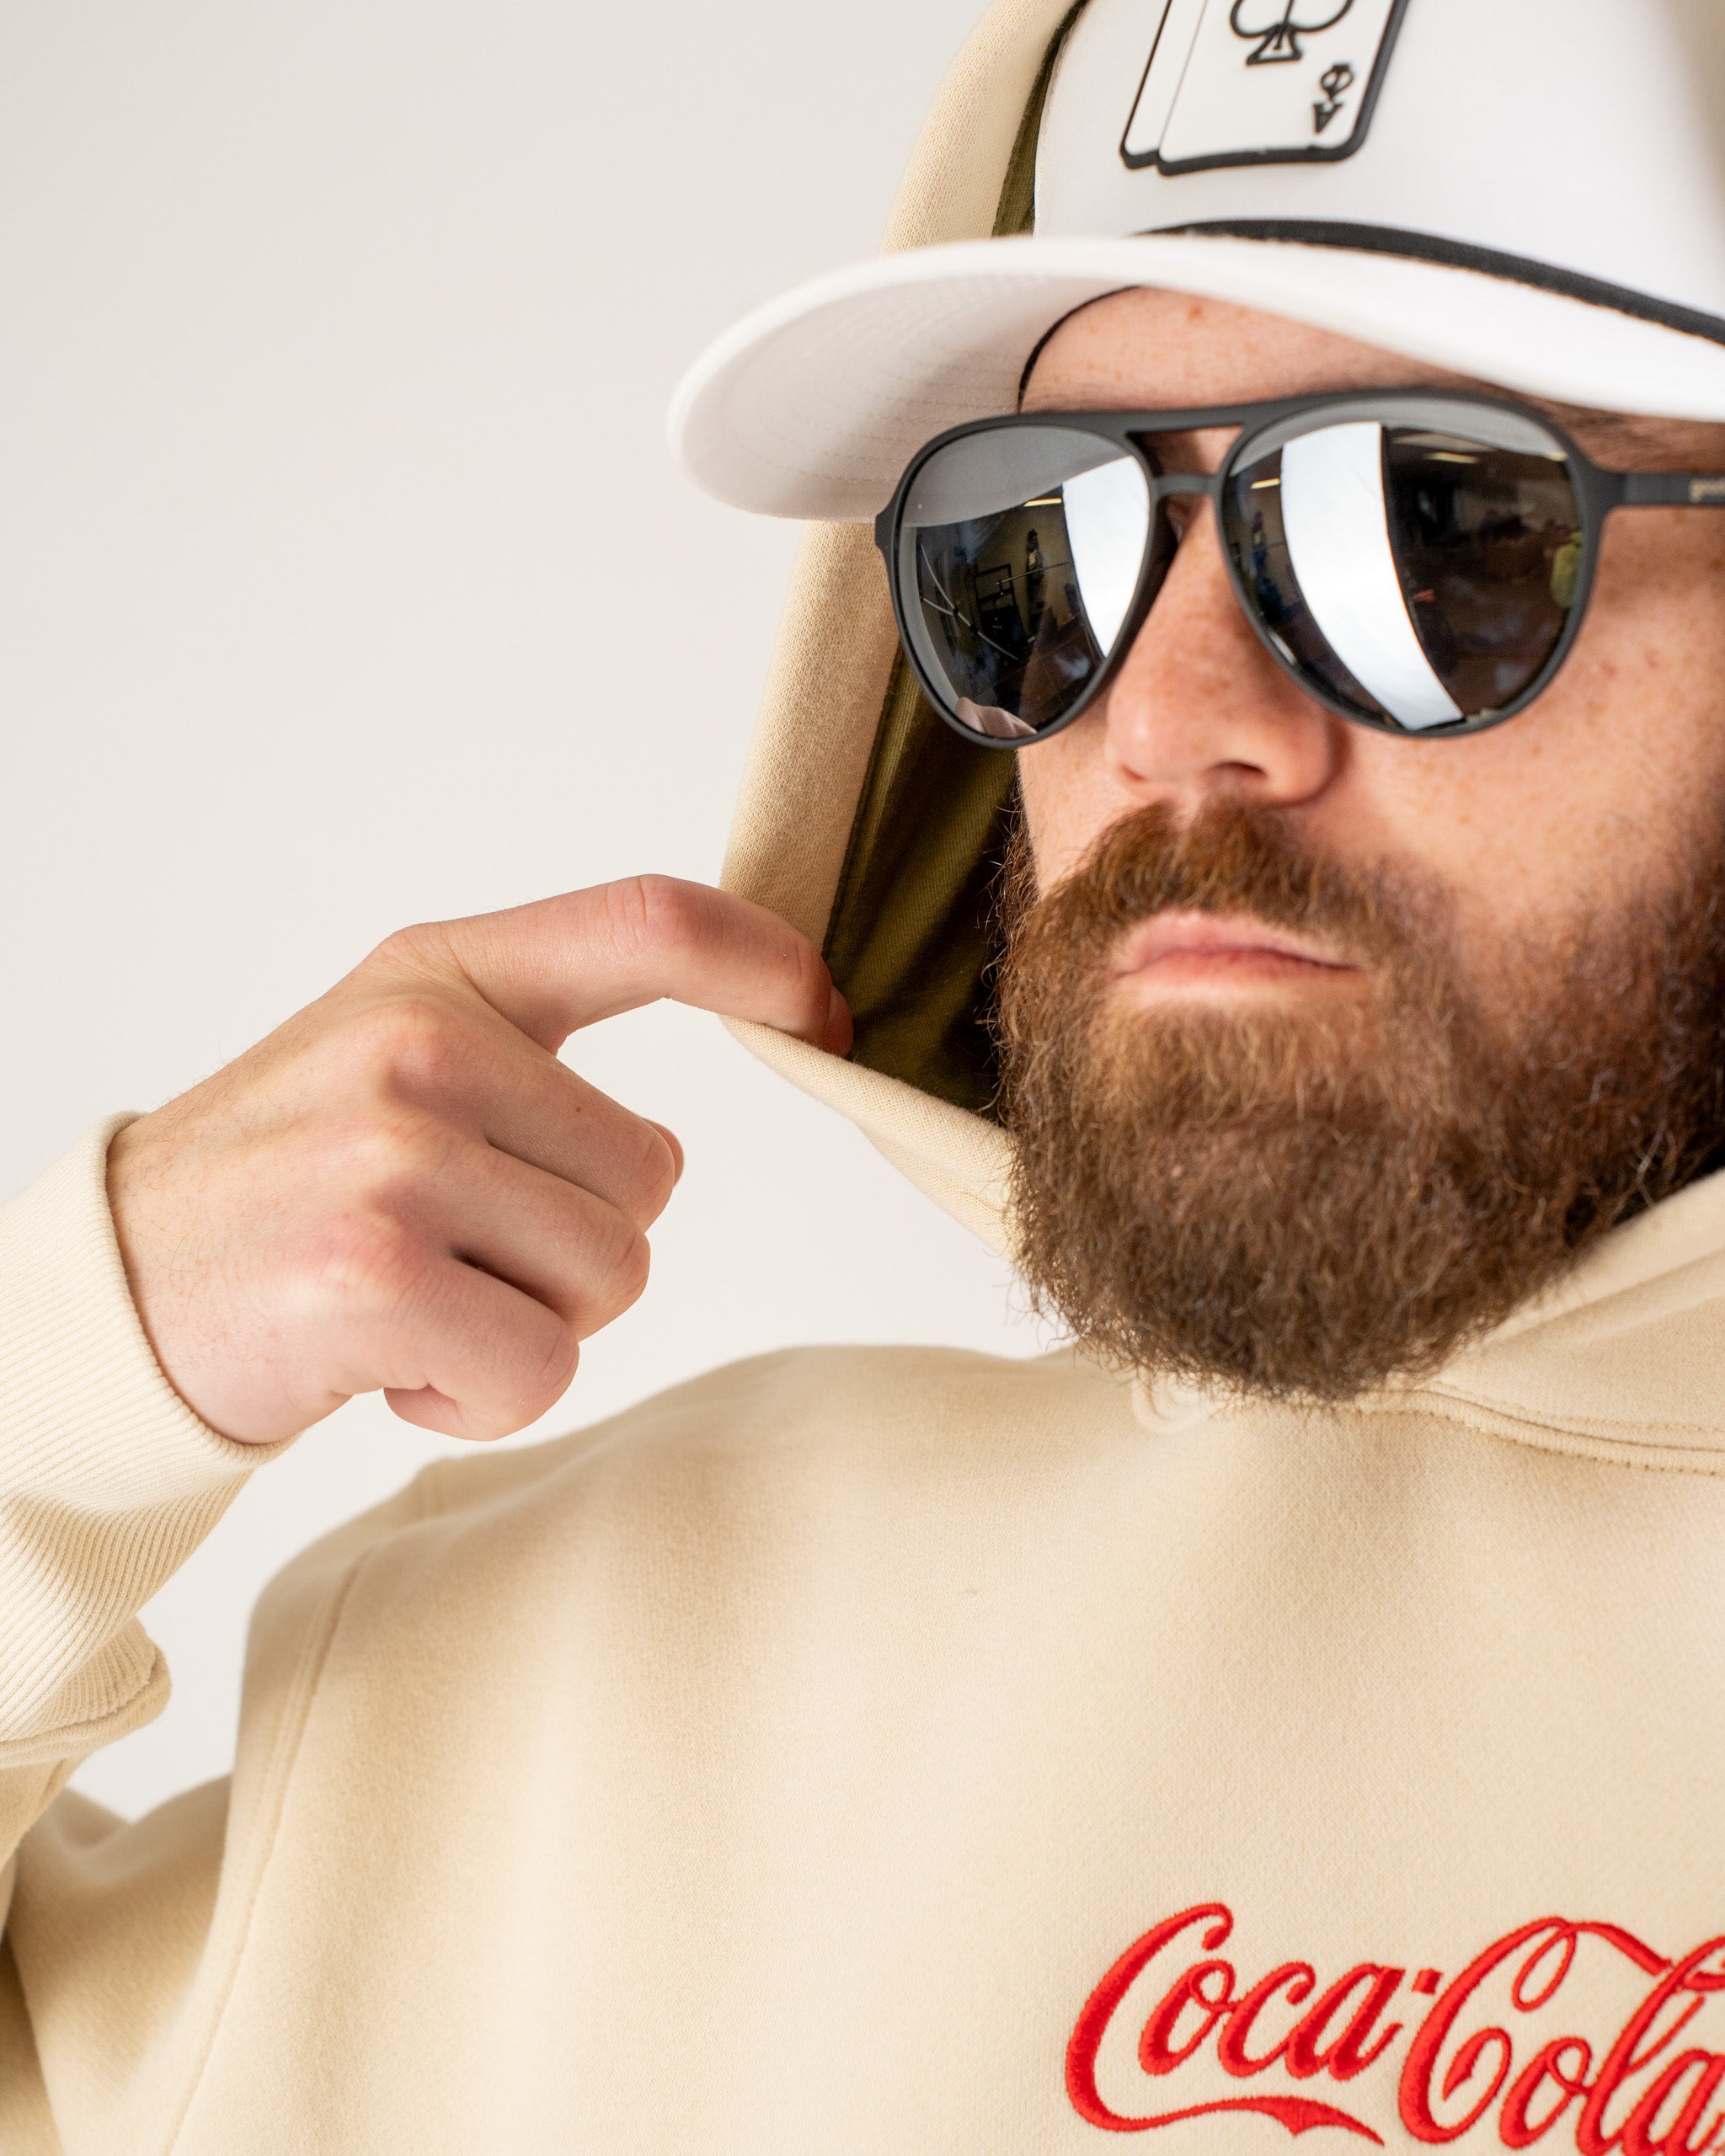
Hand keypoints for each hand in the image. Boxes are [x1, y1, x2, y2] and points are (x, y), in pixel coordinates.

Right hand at [107, 877, 849, 1445]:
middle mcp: (420, 1043)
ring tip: (417, 1302)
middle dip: (577, 1248)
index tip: (824, 1015)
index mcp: (438, 976)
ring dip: (532, 1325)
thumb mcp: (393, 1062)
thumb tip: (723, 1068)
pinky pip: (542, 1368)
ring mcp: (394, 1153)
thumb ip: (537, 1051)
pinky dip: (481, 1395)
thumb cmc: (284, 1188)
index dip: (765, 961)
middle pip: (653, 1177)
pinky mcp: (374, 1271)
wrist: (116, 1295)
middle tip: (452, 1253)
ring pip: (612, 1277)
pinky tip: (396, 1363)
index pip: (647, 922)